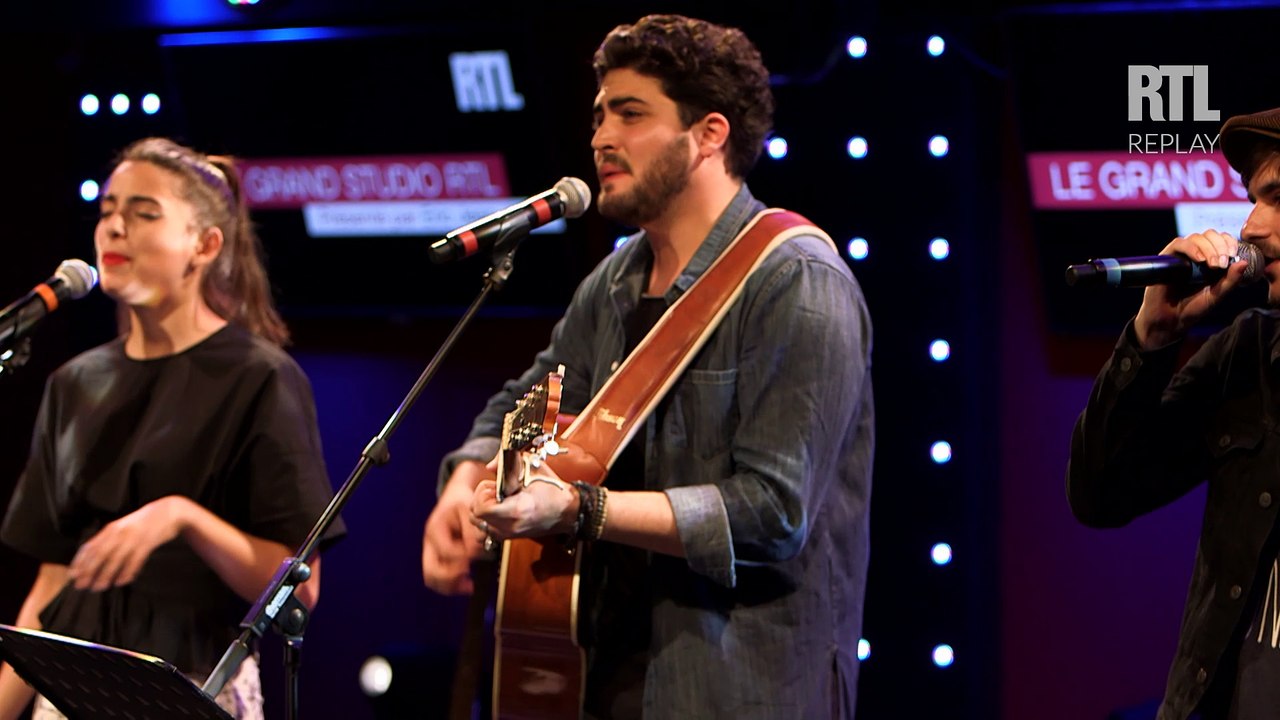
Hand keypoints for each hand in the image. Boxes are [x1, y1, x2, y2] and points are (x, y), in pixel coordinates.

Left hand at [68, 496, 190, 591]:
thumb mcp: (124, 527)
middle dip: (89, 570)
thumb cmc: (144, 522)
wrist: (168, 511)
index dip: (80, 561)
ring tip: (99, 586)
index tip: (72, 575)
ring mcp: (133, 537)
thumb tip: (94, 557)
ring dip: (106, 574)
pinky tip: (122, 581)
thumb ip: (110, 539)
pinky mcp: (147, 542)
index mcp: (111, 529)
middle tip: (81, 585)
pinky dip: (127, 572)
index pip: (90, 546)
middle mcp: (119, 532)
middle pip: (99, 553)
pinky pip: (134, 560)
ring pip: (115, 558)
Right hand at [422, 461, 489, 594]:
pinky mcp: (438, 557)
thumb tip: (476, 553)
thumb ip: (473, 532)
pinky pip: (438, 577)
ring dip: (450, 586)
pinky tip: (467, 586)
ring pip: (432, 578)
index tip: (478, 560)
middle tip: (470, 583)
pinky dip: (451, 585)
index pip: (447, 551)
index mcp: (435, 528)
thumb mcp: (470, 509)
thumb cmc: (463, 501)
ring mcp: (431, 551)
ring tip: (469, 587)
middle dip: (452, 579)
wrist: (456, 495)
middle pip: (431, 571)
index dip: (464, 559)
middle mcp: (429, 542)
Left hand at [470, 454, 577, 541]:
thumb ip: (507, 462)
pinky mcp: (510, 537)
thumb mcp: (532, 468)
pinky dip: (488, 518)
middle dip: (481, 499)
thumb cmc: (552, 489)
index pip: (481, 508)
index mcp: (517, 509)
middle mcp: (510, 526)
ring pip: (479, 523)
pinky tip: (501, 508)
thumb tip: (490, 466)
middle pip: (476, 515)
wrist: (568, 511)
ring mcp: (509, 534)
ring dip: (483, 509)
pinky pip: (487, 529)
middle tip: (496, 490)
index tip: (494, 485)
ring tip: (498, 499)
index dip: (482, 494)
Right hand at [1135, 230, 1251, 348]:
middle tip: (1222, 264)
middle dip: (1220, 246)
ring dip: (1208, 248)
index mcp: (1211, 260)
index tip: (1234, 254)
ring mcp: (1181, 256)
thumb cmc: (1192, 308)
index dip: (1229, 242)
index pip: (1222, 240)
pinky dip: (1192, 248)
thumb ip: (1231, 280)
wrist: (1170, 320)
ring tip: (1212, 265)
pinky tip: (1199, 260)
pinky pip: (1179, 244)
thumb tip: (1243, 262)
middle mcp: (1196, 255)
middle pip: (1210, 235)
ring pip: (1196, 237)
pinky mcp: (1167, 258)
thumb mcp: (1217, 295)